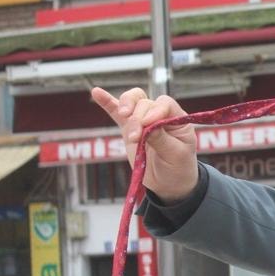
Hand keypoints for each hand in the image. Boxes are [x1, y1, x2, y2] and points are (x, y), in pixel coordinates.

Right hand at [91, 87, 198, 201]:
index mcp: (177, 118)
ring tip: (124, 115)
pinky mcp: (128, 129)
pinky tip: (97, 92)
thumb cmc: (178, 167)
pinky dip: (107, 102)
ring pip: (133, 100)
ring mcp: (143, 120)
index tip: (147, 124)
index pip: (164, 104)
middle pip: (145, 103)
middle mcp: (160, 115)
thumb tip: (147, 124)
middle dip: (138, 118)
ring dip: (126, 105)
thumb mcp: (175, 155)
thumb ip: (161, 139)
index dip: (155, 111)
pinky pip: (116, 112)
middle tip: (135, 138)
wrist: (168, 183)